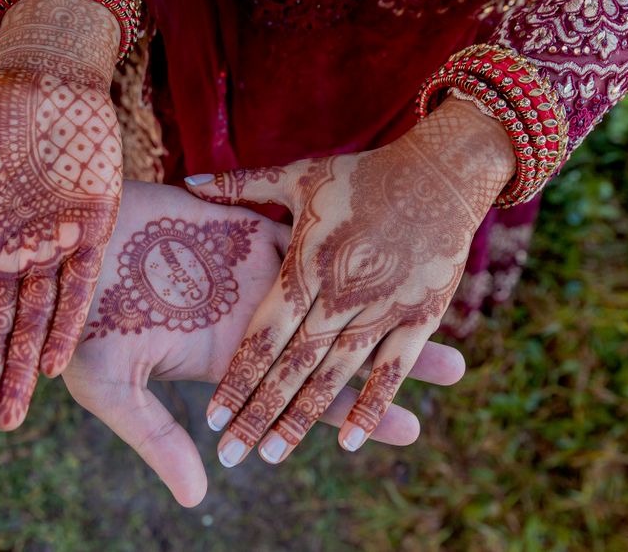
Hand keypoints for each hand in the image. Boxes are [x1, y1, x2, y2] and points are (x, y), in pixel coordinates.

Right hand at [61, 181, 466, 506]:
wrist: (64, 248)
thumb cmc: (78, 322)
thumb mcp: (114, 389)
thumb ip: (160, 439)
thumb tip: (203, 498)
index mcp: (228, 361)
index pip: (305, 393)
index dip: (355, 412)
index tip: (408, 430)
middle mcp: (251, 319)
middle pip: (333, 344)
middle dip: (390, 358)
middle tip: (454, 369)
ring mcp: (251, 272)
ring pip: (333, 288)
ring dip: (381, 298)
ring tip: (441, 304)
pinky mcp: (244, 225)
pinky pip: (305, 232)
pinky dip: (346, 239)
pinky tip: (390, 243)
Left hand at [185, 97, 513, 466]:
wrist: (444, 171)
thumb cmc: (364, 174)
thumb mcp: (299, 176)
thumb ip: (239, 186)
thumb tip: (182, 180)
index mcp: (306, 263)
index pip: (263, 333)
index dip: (237, 376)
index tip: (211, 417)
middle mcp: (340, 292)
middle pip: (292, 365)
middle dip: (260, 412)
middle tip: (232, 454)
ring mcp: (382, 307)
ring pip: (336, 375)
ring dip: (304, 419)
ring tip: (273, 456)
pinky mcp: (419, 316)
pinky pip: (392, 369)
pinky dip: (372, 406)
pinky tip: (349, 441)